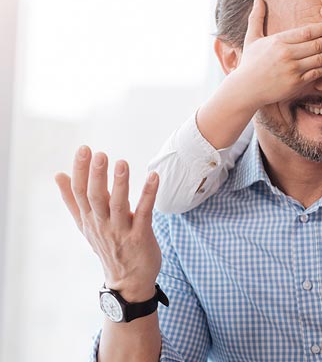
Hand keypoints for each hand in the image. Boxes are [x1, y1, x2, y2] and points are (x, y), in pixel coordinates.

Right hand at [54, 146, 161, 300]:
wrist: (128, 282)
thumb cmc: (109, 247)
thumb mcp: (86, 225)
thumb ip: (72, 200)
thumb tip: (58, 175)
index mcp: (89, 219)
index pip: (79, 192)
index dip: (81, 170)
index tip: (84, 149)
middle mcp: (101, 224)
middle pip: (95, 197)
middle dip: (96, 175)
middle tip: (100, 153)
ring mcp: (120, 231)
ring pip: (117, 205)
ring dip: (120, 183)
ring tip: (122, 163)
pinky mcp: (140, 236)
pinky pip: (144, 213)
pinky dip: (148, 194)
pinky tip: (154, 177)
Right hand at [227, 0, 321, 109]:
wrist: (246, 89)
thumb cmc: (250, 63)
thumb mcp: (251, 38)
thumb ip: (256, 18)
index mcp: (278, 41)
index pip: (306, 31)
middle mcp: (287, 54)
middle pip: (317, 44)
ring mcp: (293, 69)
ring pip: (320, 59)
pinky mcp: (296, 83)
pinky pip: (317, 73)